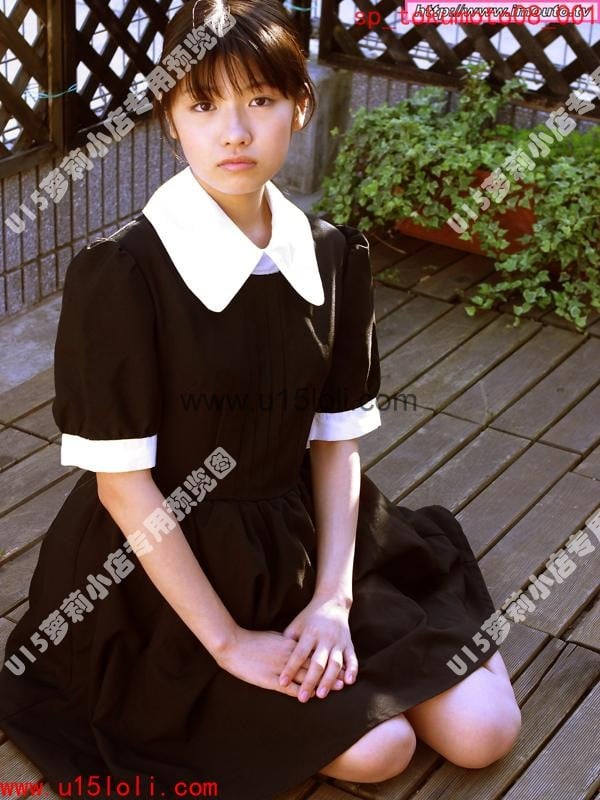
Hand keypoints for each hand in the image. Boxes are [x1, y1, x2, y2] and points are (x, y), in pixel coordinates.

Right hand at [213, 627, 346, 699]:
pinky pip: (290, 688)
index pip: (313, 653)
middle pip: (314, 665)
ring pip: (305, 677)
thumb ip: (288, 643)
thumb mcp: (274, 638)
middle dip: (330, 673)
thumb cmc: (253, 640)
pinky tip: (312, 697)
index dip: (327, 659)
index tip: (340, 664)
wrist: (233, 644)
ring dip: (321, 684)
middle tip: (345, 680)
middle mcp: (289, 655)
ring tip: (335, 690)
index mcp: (289, 643)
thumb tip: (299, 647)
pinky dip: (302, 693)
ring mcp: (280, 668)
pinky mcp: (270, 679)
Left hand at [279, 595, 358, 702]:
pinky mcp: (349, 644)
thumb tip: (275, 658)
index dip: (290, 668)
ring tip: (321, 694)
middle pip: (318, 662)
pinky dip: (352, 670)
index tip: (282, 682)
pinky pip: (352, 659)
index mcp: (310, 633)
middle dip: (310, 680)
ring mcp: (339, 641)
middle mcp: (325, 638)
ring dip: (329, 680)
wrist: (333, 603)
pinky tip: (347, 682)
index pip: (299, 653)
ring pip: (335, 664)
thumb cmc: (309, 618)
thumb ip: (288, 640)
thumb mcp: (296, 625)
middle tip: (303, 697)